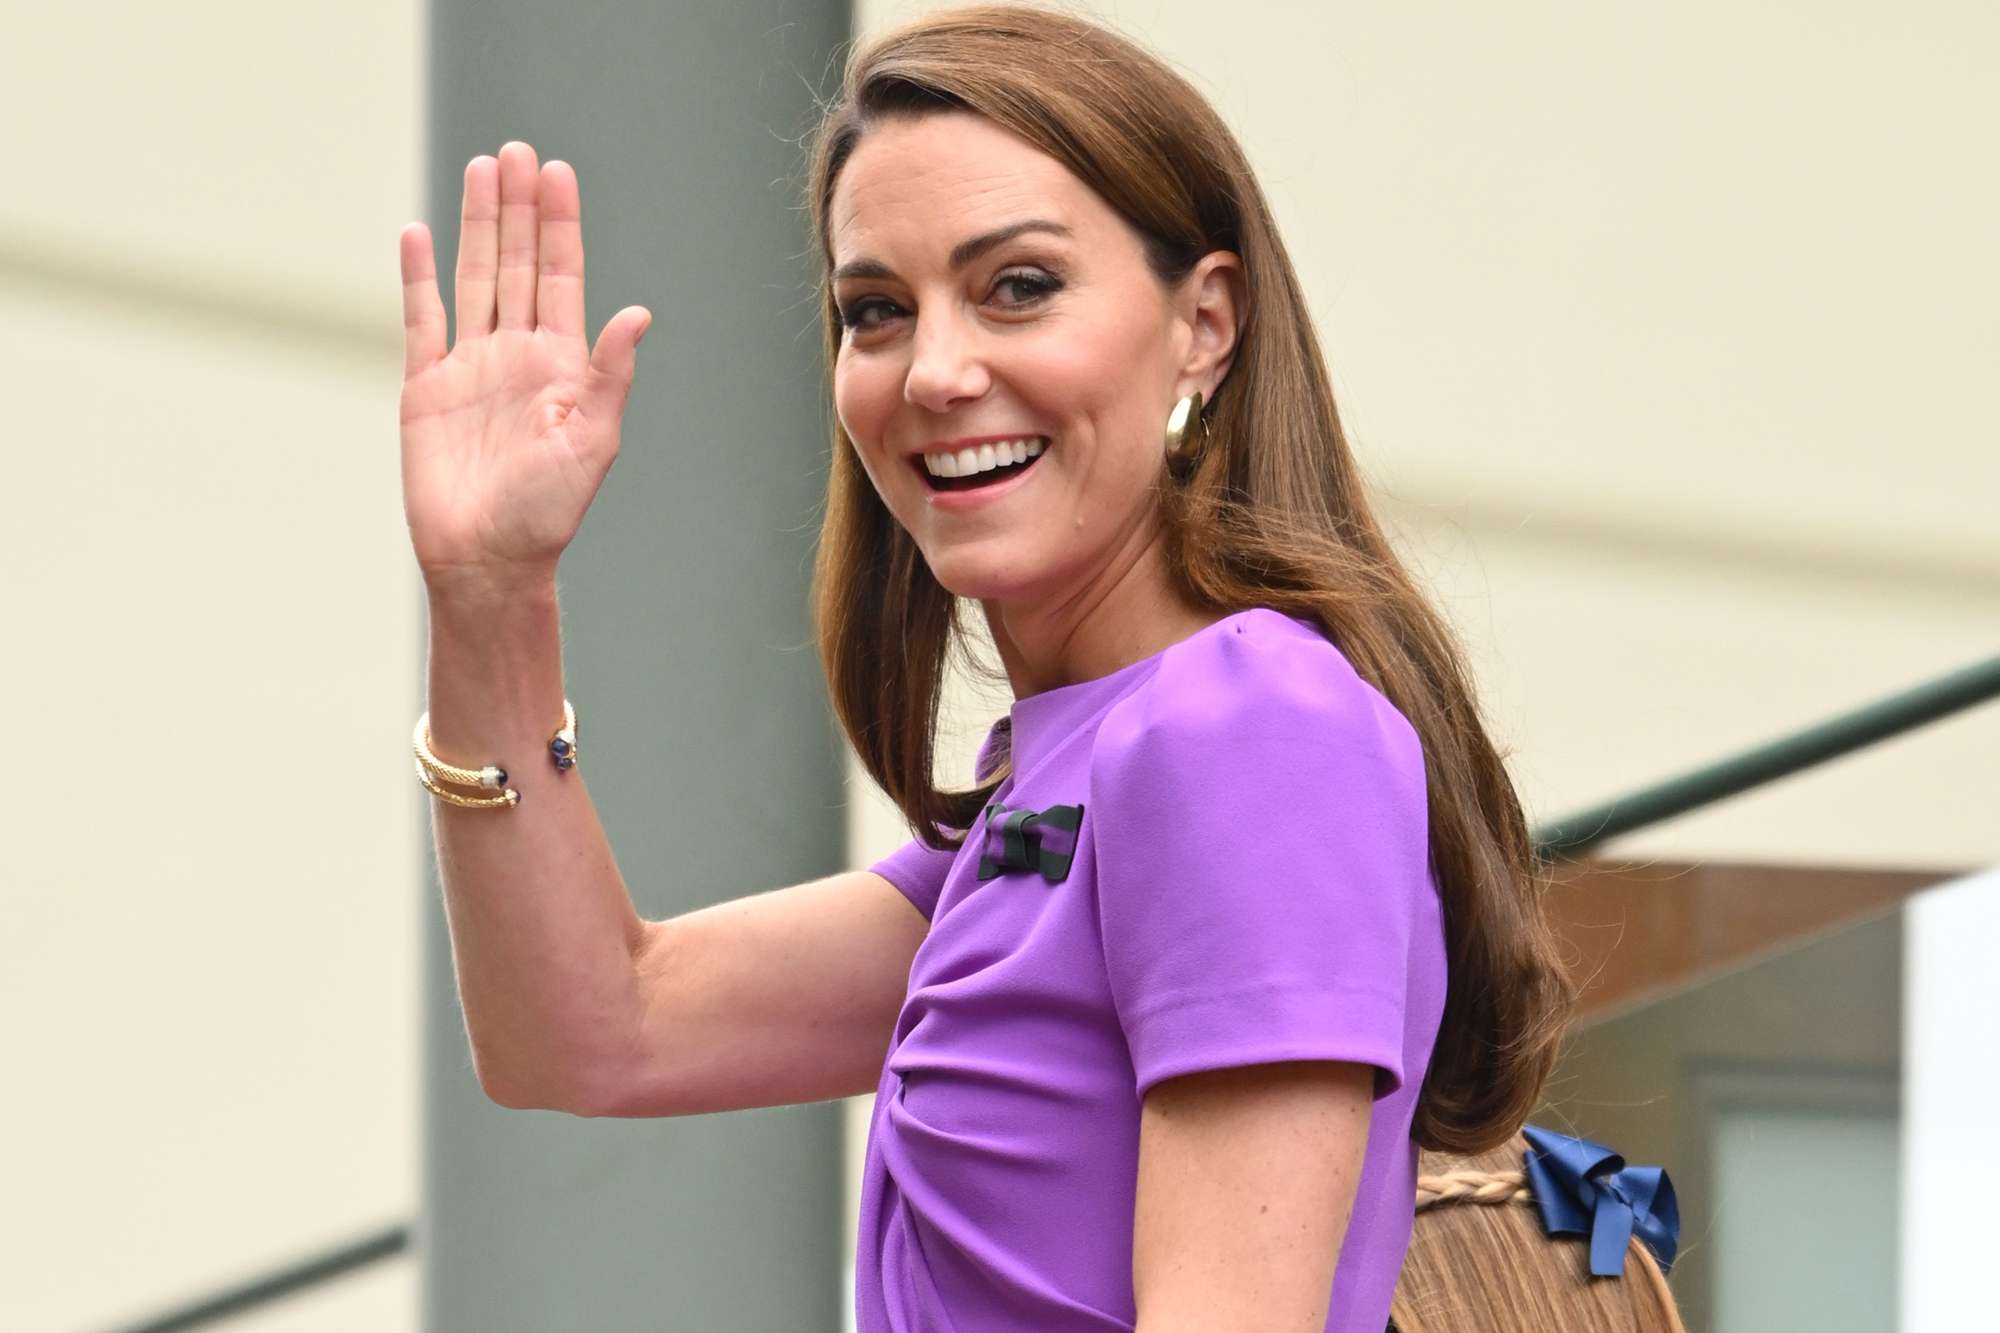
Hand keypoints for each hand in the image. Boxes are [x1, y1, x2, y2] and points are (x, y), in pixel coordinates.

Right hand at [398, 141, 651, 592]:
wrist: (486, 560)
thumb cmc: (547, 513)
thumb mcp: (593, 442)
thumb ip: (610, 375)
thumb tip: (639, 313)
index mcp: (561, 365)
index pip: (560, 277)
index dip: (559, 225)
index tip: (558, 173)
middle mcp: (517, 355)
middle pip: (516, 263)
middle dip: (519, 208)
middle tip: (519, 151)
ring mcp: (470, 366)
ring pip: (473, 278)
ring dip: (477, 225)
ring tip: (482, 170)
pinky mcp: (425, 386)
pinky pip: (421, 319)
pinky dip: (418, 277)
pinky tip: (419, 234)